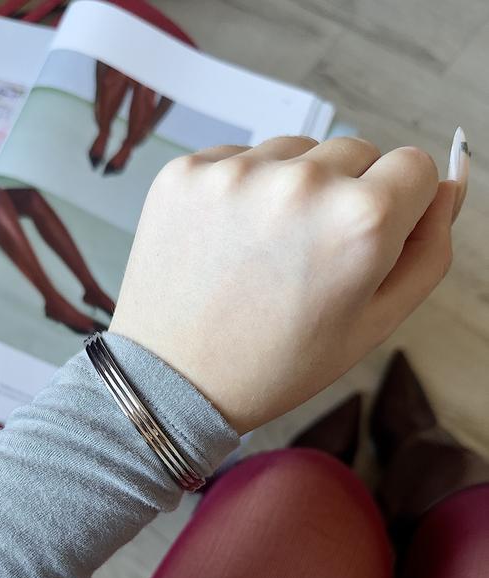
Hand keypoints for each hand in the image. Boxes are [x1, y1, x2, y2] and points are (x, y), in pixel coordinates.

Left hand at [111, 135, 464, 433]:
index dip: (398, 208)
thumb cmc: (275, 364)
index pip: (416, 167)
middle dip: (346, 196)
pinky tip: (226, 243)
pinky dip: (241, 191)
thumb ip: (428, 251)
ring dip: (292, 189)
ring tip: (262, 254)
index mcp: (361, 222)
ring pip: (296, 152)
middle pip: (357, 151)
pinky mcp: (186, 170)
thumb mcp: (373, 325)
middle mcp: (301, 182)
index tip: (365, 242)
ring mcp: (236, 171)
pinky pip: (239, 158)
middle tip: (306, 259)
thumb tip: (449, 185)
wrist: (173, 381)